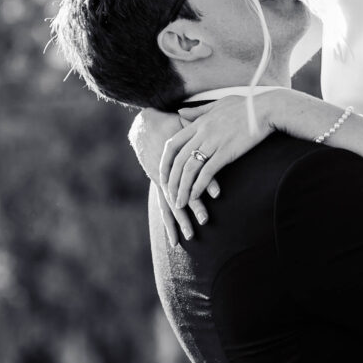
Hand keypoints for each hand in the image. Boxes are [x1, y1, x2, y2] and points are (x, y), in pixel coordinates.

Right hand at [129, 108, 218, 240]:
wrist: (146, 124)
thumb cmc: (170, 125)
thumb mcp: (184, 128)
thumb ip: (198, 140)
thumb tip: (213, 156)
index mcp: (174, 159)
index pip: (189, 175)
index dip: (201, 187)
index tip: (216, 198)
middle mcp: (166, 173)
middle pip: (178, 194)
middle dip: (191, 210)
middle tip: (204, 222)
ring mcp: (160, 181)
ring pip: (169, 205)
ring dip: (179, 221)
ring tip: (187, 238)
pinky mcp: (157, 184)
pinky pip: (163, 205)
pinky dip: (169, 220)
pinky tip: (175, 237)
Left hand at [160, 94, 279, 217]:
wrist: (266, 108)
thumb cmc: (246, 106)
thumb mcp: (217, 104)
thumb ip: (197, 111)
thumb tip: (179, 112)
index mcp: (199, 122)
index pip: (172, 144)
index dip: (164, 162)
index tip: (163, 176)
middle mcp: (202, 133)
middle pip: (178, 160)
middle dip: (171, 181)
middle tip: (169, 196)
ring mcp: (214, 143)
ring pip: (189, 169)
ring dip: (182, 188)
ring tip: (180, 203)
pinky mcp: (227, 152)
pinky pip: (207, 172)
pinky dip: (199, 186)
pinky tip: (196, 197)